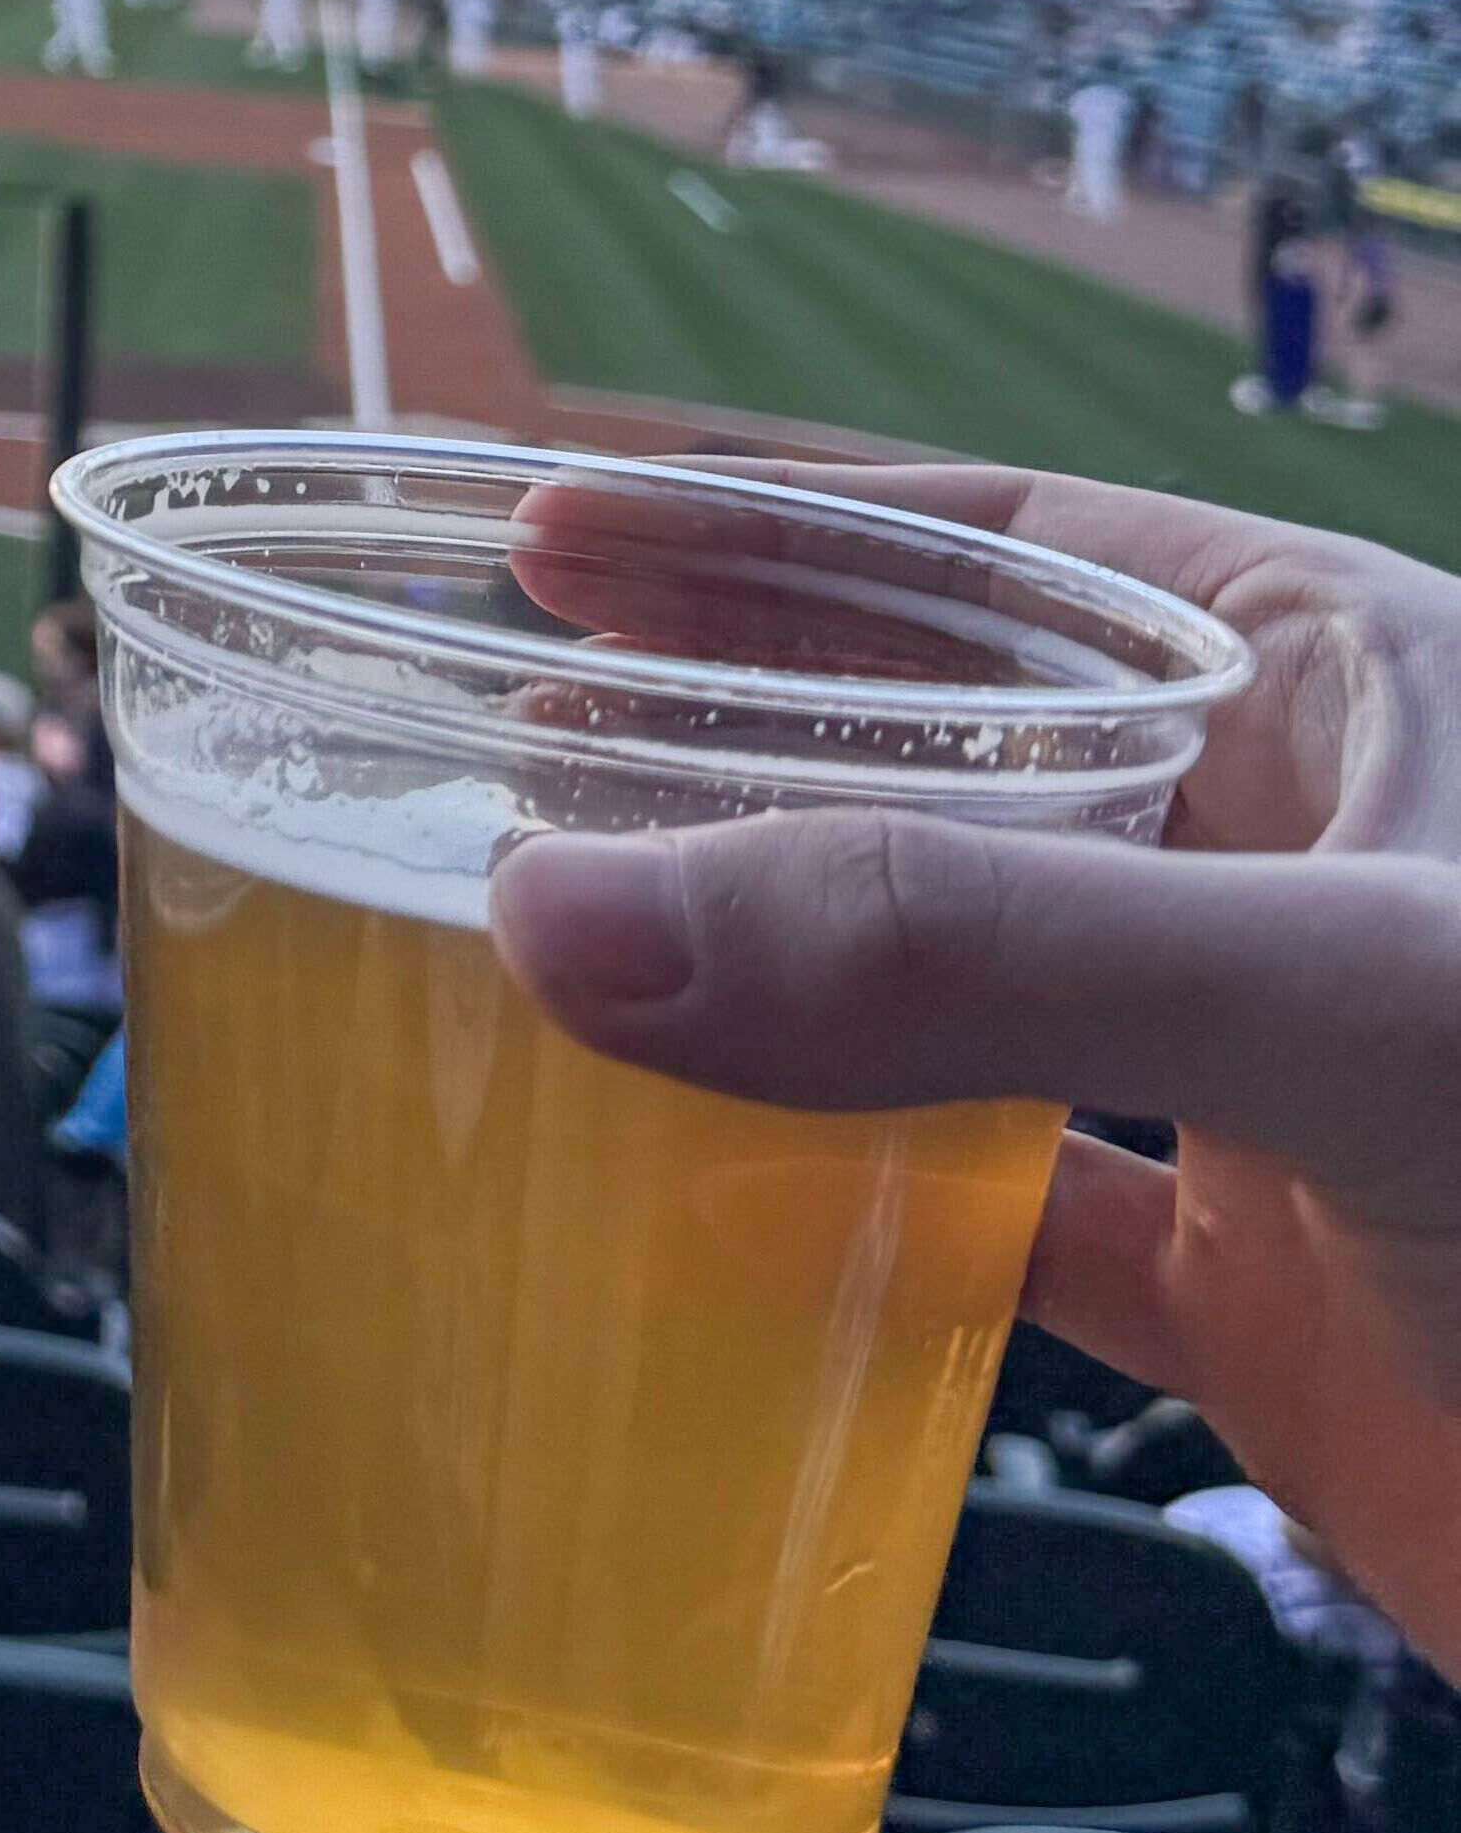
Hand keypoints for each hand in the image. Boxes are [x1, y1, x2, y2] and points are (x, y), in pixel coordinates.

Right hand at [493, 463, 1460, 1668]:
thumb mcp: (1345, 1018)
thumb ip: (964, 956)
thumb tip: (554, 911)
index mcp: (1354, 698)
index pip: (1006, 549)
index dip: (767, 530)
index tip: (535, 539)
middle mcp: (1304, 866)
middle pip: (950, 751)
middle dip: (723, 742)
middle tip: (479, 755)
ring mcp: (1281, 1088)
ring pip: (958, 982)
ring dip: (763, 975)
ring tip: (539, 957)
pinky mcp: (1273, 1302)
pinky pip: (1006, 1221)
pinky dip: (850, 1221)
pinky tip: (705, 1224)